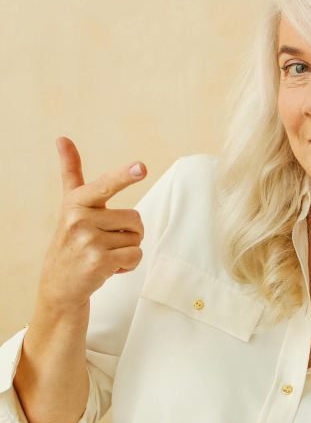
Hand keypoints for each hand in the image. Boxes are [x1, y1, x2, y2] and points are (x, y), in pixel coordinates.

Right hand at [36, 136, 148, 310]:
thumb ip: (71, 172)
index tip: (141, 167)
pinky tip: (107, 267)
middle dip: (128, 232)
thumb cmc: (72, 239)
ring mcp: (89, 241)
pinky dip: (128, 264)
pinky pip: (135, 256)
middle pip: (135, 218)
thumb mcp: (70, 204)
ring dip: (127, 249)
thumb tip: (62, 138)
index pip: (105, 185)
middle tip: (104, 241)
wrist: (59, 284)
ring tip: (103, 254)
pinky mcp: (99, 262)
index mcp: (76, 201)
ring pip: (136, 238)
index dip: (124, 176)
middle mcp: (80, 219)